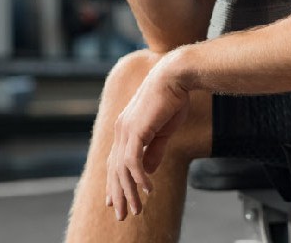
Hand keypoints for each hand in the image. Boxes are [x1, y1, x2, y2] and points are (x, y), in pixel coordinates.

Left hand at [105, 53, 190, 220]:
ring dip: (129, 191)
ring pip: (122, 170)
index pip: (115, 161)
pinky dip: (139, 178)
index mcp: (126, 128)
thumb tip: (147, 172)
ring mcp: (125, 130)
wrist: (176, 77)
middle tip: (122, 215)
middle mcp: (120, 130)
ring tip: (136, 209)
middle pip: (114, 169)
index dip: (114, 182)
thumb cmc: (173, 99)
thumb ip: (154, 150)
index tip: (115, 201)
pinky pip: (133, 162)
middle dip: (118, 194)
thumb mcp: (164, 130)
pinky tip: (148, 190)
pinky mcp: (135, 130)